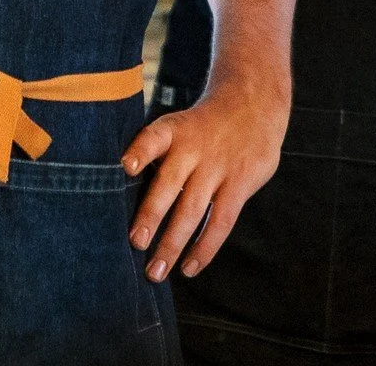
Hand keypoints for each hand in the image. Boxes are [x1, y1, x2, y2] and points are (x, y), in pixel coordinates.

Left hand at [123, 82, 284, 282]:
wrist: (252, 103)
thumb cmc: (203, 125)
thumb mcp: (180, 125)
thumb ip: (159, 155)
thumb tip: (123, 191)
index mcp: (174, 129)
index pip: (154, 137)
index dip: (140, 150)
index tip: (126, 166)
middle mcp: (194, 148)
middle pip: (170, 183)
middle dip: (151, 214)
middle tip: (135, 243)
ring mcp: (218, 167)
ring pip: (193, 210)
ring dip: (173, 243)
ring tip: (155, 272)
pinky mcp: (239, 183)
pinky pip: (221, 221)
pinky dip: (204, 248)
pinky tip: (189, 267)